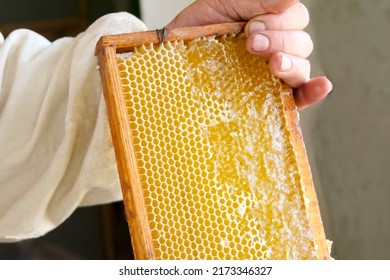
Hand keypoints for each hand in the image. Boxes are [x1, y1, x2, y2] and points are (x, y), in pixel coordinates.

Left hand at [166, 0, 331, 109]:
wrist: (171, 63)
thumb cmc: (195, 33)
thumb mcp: (223, 6)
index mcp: (267, 24)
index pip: (295, 18)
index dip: (280, 21)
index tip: (251, 26)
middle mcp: (274, 49)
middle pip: (302, 43)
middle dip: (280, 40)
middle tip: (251, 42)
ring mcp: (272, 75)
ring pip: (301, 67)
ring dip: (291, 62)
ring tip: (270, 62)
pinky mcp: (268, 99)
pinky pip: (299, 97)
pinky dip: (313, 91)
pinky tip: (320, 85)